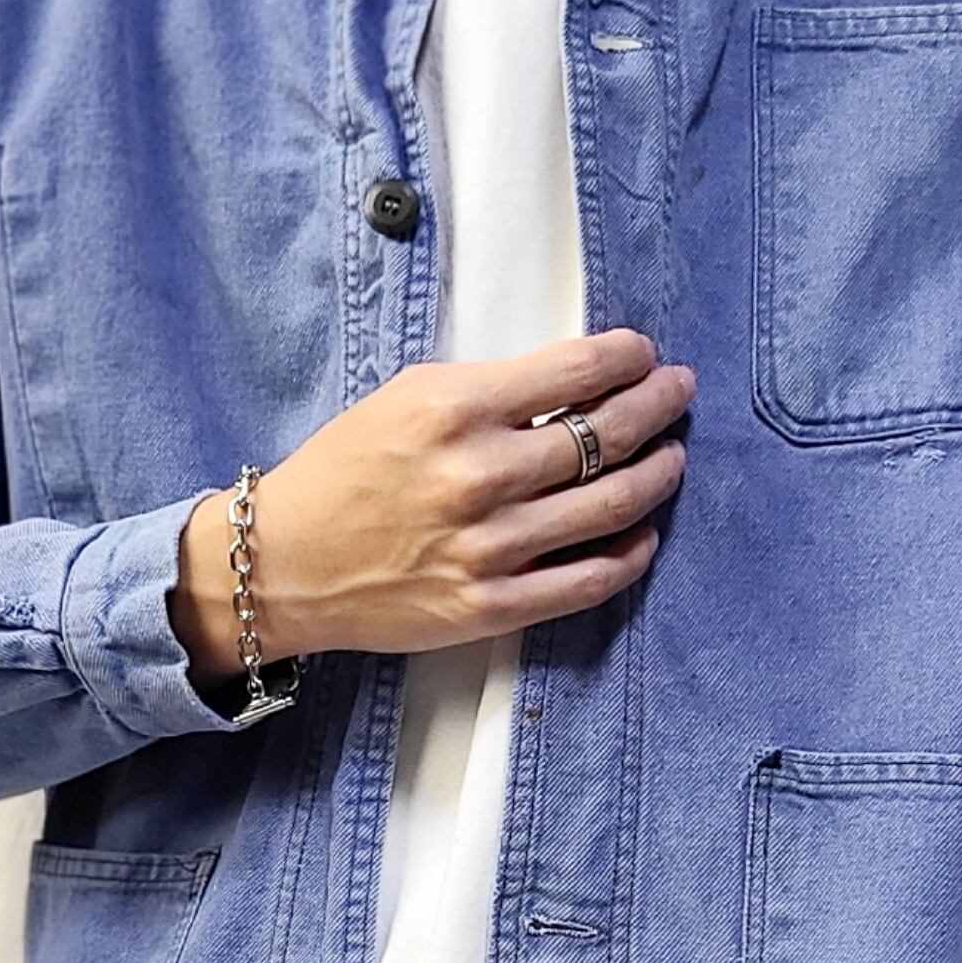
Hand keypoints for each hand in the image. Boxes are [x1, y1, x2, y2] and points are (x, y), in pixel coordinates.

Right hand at [169, 329, 693, 674]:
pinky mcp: (490, 606)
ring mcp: (489, 548)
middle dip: (658, 406)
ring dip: (657, 475)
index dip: (627, 359)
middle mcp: (479, 477)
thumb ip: (489, 390)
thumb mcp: (406, 399)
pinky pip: (588, 581)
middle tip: (678, 394)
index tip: (644, 356)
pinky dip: (629, 554)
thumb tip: (575, 380)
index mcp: (455, 410)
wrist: (284, 564)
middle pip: (607, 435)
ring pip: (612, 506)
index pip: (576, 371)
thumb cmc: (343, 473)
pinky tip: (642, 534)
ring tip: (672, 457)